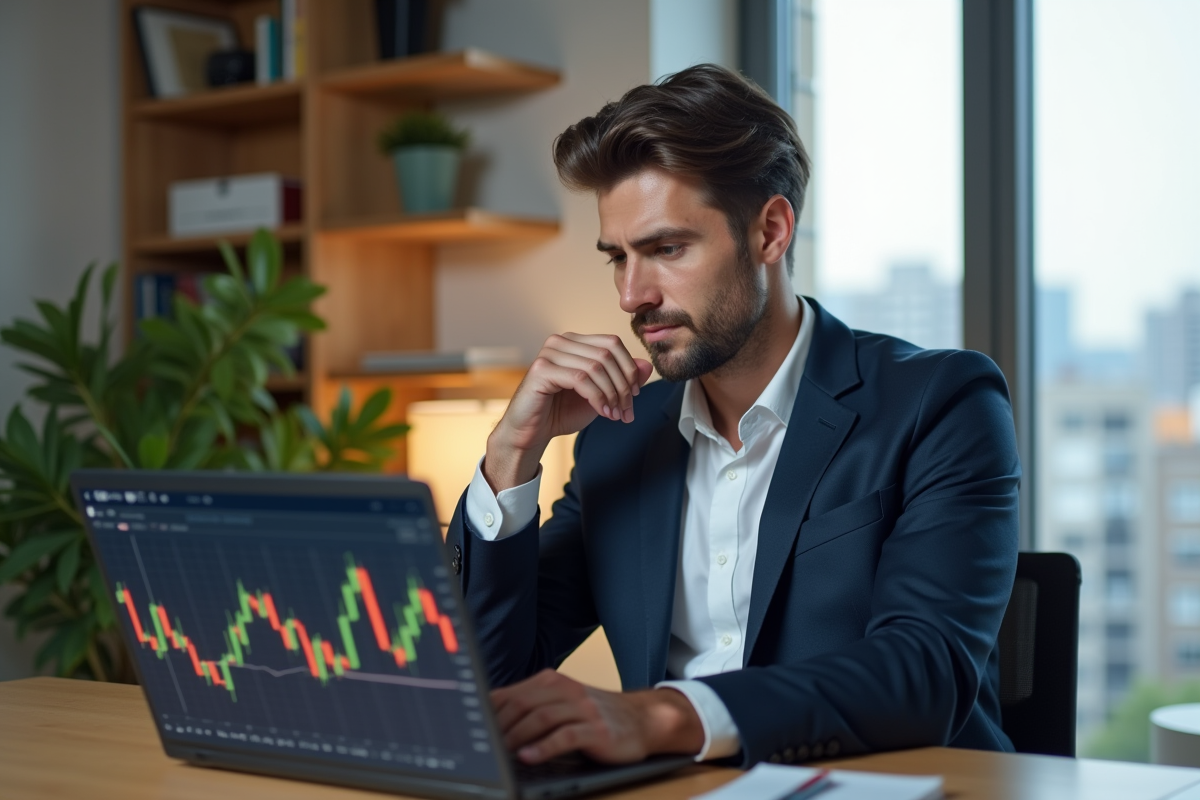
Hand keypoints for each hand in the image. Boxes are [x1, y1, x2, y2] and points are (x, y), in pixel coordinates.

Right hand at [485, 334, 653, 491]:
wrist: (531, 434)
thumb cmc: (561, 413)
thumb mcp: (600, 395)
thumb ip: (622, 380)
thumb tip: (647, 366)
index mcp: (574, 342)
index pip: (612, 343)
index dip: (629, 368)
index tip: (635, 395)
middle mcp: (560, 342)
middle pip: (607, 354)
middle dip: (623, 385)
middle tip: (626, 411)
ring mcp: (549, 353)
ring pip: (596, 366)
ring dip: (612, 394)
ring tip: (614, 414)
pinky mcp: (541, 370)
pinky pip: (580, 379)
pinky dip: (597, 397)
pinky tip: (602, 412)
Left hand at [490, 669, 703, 764]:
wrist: (642, 719)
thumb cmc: (595, 715)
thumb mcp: (562, 703)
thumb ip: (531, 706)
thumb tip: (490, 719)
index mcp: (552, 681)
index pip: (510, 693)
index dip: (488, 712)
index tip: (471, 730)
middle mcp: (566, 690)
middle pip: (521, 704)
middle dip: (498, 726)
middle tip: (482, 746)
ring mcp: (582, 708)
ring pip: (540, 718)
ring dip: (516, 737)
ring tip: (500, 753)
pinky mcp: (596, 729)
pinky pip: (564, 736)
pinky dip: (543, 747)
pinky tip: (528, 757)